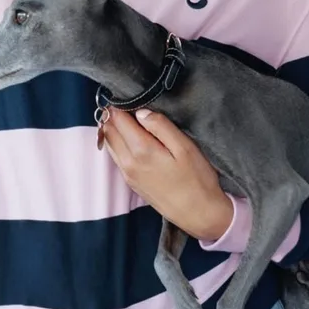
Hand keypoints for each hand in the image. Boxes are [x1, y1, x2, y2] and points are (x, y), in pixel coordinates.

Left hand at [102, 107, 233, 241]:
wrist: (198, 214)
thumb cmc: (197, 180)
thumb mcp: (185, 148)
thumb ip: (161, 127)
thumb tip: (141, 112)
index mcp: (141, 151)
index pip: (118, 120)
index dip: (119, 104)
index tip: (127, 94)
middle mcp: (128, 163)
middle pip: (109, 131)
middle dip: (113, 115)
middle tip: (126, 103)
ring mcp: (127, 174)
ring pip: (110, 144)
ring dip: (113, 129)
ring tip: (129, 118)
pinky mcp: (131, 182)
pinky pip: (116, 156)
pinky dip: (118, 143)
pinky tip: (132, 138)